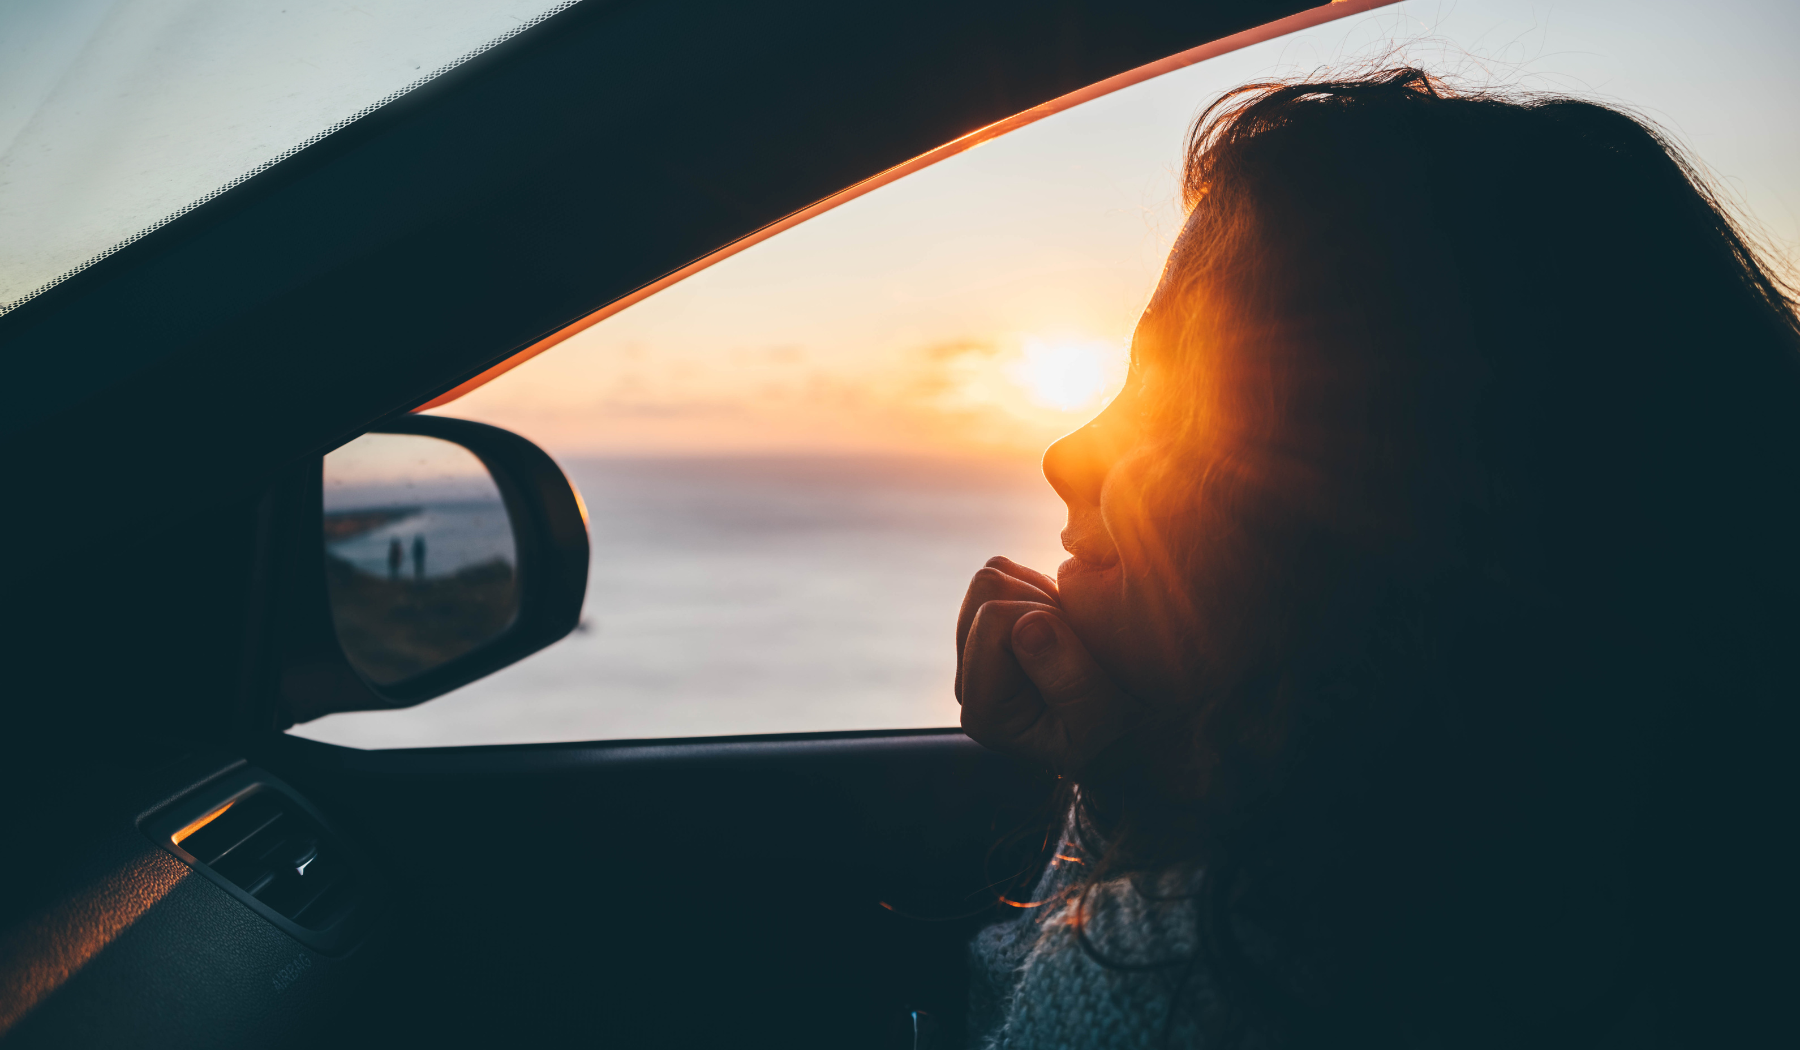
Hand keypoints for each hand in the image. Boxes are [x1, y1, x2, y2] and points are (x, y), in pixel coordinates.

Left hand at [956, 556, 1145, 774]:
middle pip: (985, 589)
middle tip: (1079, 640)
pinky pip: (1013, 574)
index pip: (993, 619)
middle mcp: (971, 679)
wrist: (1126, 737)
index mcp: (985, 710)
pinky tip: (1072, 626)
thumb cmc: (1116, 737)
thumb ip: (1071, 682)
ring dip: (1046, 594)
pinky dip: (1049, 588)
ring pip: (995, 574)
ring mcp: (981, 651)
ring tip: (1077, 635)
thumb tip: (1030, 623)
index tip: (1080, 654)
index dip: (1045, 618)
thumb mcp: (1103, 722)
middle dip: (1042, 601)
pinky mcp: (999, 630)